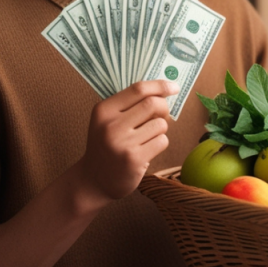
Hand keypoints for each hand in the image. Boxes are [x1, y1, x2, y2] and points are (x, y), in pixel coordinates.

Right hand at [76, 80, 177, 203]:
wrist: (93, 181)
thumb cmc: (107, 146)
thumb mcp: (109, 121)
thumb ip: (130, 105)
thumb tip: (165, 90)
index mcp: (104, 110)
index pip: (138, 89)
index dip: (160, 86)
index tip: (174, 87)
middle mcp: (111, 125)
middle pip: (153, 104)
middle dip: (164, 109)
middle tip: (161, 117)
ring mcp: (122, 143)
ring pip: (160, 124)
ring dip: (160, 130)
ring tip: (147, 138)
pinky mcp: (134, 159)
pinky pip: (162, 141)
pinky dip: (160, 144)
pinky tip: (147, 150)